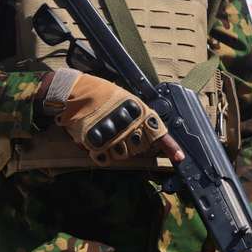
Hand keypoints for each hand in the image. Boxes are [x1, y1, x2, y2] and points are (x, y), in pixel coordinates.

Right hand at [46, 71, 177, 164]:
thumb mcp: (123, 96)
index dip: (170, 147)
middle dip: (134, 144)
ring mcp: (113, 135)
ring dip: (117, 149)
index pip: (158, 132)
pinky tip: (96, 142)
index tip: (179, 158)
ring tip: (106, 135)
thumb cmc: (96, 92)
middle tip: (121, 133)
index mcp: (137, 110)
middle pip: (141, 147)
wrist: (71, 92)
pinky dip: (102, 154)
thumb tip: (150, 128)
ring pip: (124, 155)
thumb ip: (138, 113)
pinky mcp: (97, 144)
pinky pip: (106, 159)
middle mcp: (128, 124)